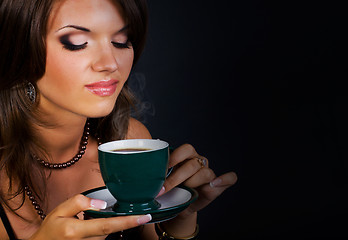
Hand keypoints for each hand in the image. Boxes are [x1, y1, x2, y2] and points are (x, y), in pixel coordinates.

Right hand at [29, 194, 151, 239]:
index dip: (128, 221)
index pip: (107, 225)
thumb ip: (79, 202)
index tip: (144, 217)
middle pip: (111, 228)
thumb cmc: (51, 230)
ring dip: (109, 224)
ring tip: (96, 220)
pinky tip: (97, 225)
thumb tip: (101, 203)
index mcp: (76, 230)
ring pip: (107, 233)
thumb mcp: (59, 211)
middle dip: (118, 219)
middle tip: (124, 213)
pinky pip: (103, 237)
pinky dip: (104, 229)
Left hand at [163, 144, 236, 217]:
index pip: (185, 150)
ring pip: (205, 173)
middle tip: (164, 189)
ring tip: (182, 192)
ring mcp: (208, 173)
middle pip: (192, 165)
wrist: (177, 206)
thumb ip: (159, 173)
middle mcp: (199, 162)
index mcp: (186, 156)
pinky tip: (215, 184)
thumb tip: (148, 173)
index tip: (163, 168)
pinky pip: (229, 179)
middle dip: (176, 178)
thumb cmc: (169, 189)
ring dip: (192, 183)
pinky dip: (225, 180)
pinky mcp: (217, 186)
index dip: (175, 157)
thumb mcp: (162, 180)